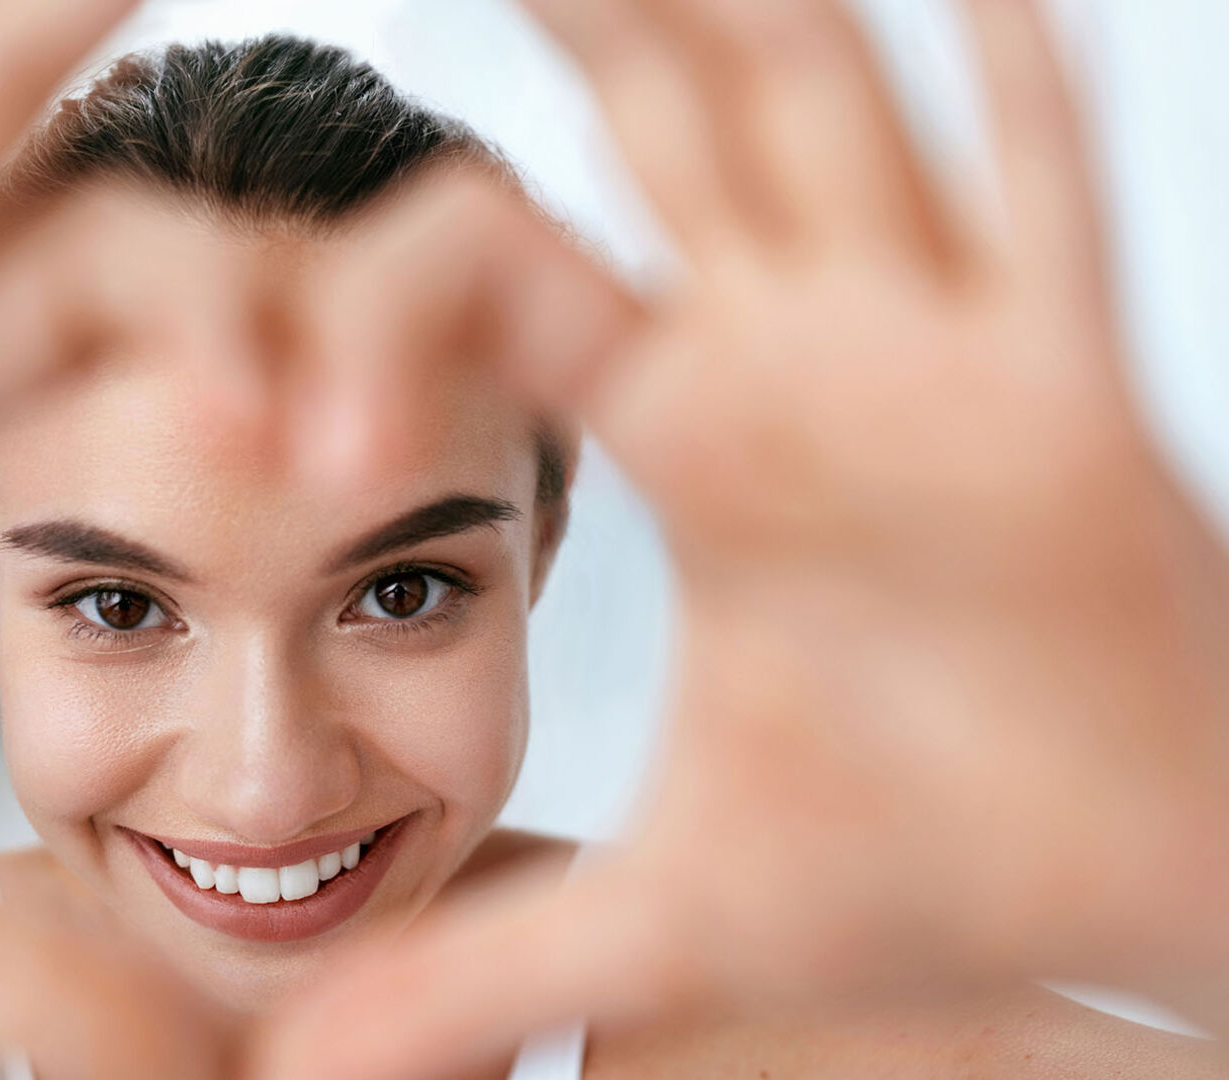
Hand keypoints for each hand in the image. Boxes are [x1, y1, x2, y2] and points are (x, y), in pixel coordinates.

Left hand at [258, 1, 1228, 1076]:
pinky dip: (1024, 89)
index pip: (496, 285)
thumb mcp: (666, 918)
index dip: (370, 316)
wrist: (1120, 877)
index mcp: (689, 434)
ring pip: (830, 128)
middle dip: (579, 11)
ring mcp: (936, 361)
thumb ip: (474, 969)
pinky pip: (1045, 214)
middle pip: (654, 138)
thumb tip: (287, 1079)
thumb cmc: (915, 866)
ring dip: (751, 7)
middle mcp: (798, 362)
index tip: (281, 436)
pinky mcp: (1073, 402)